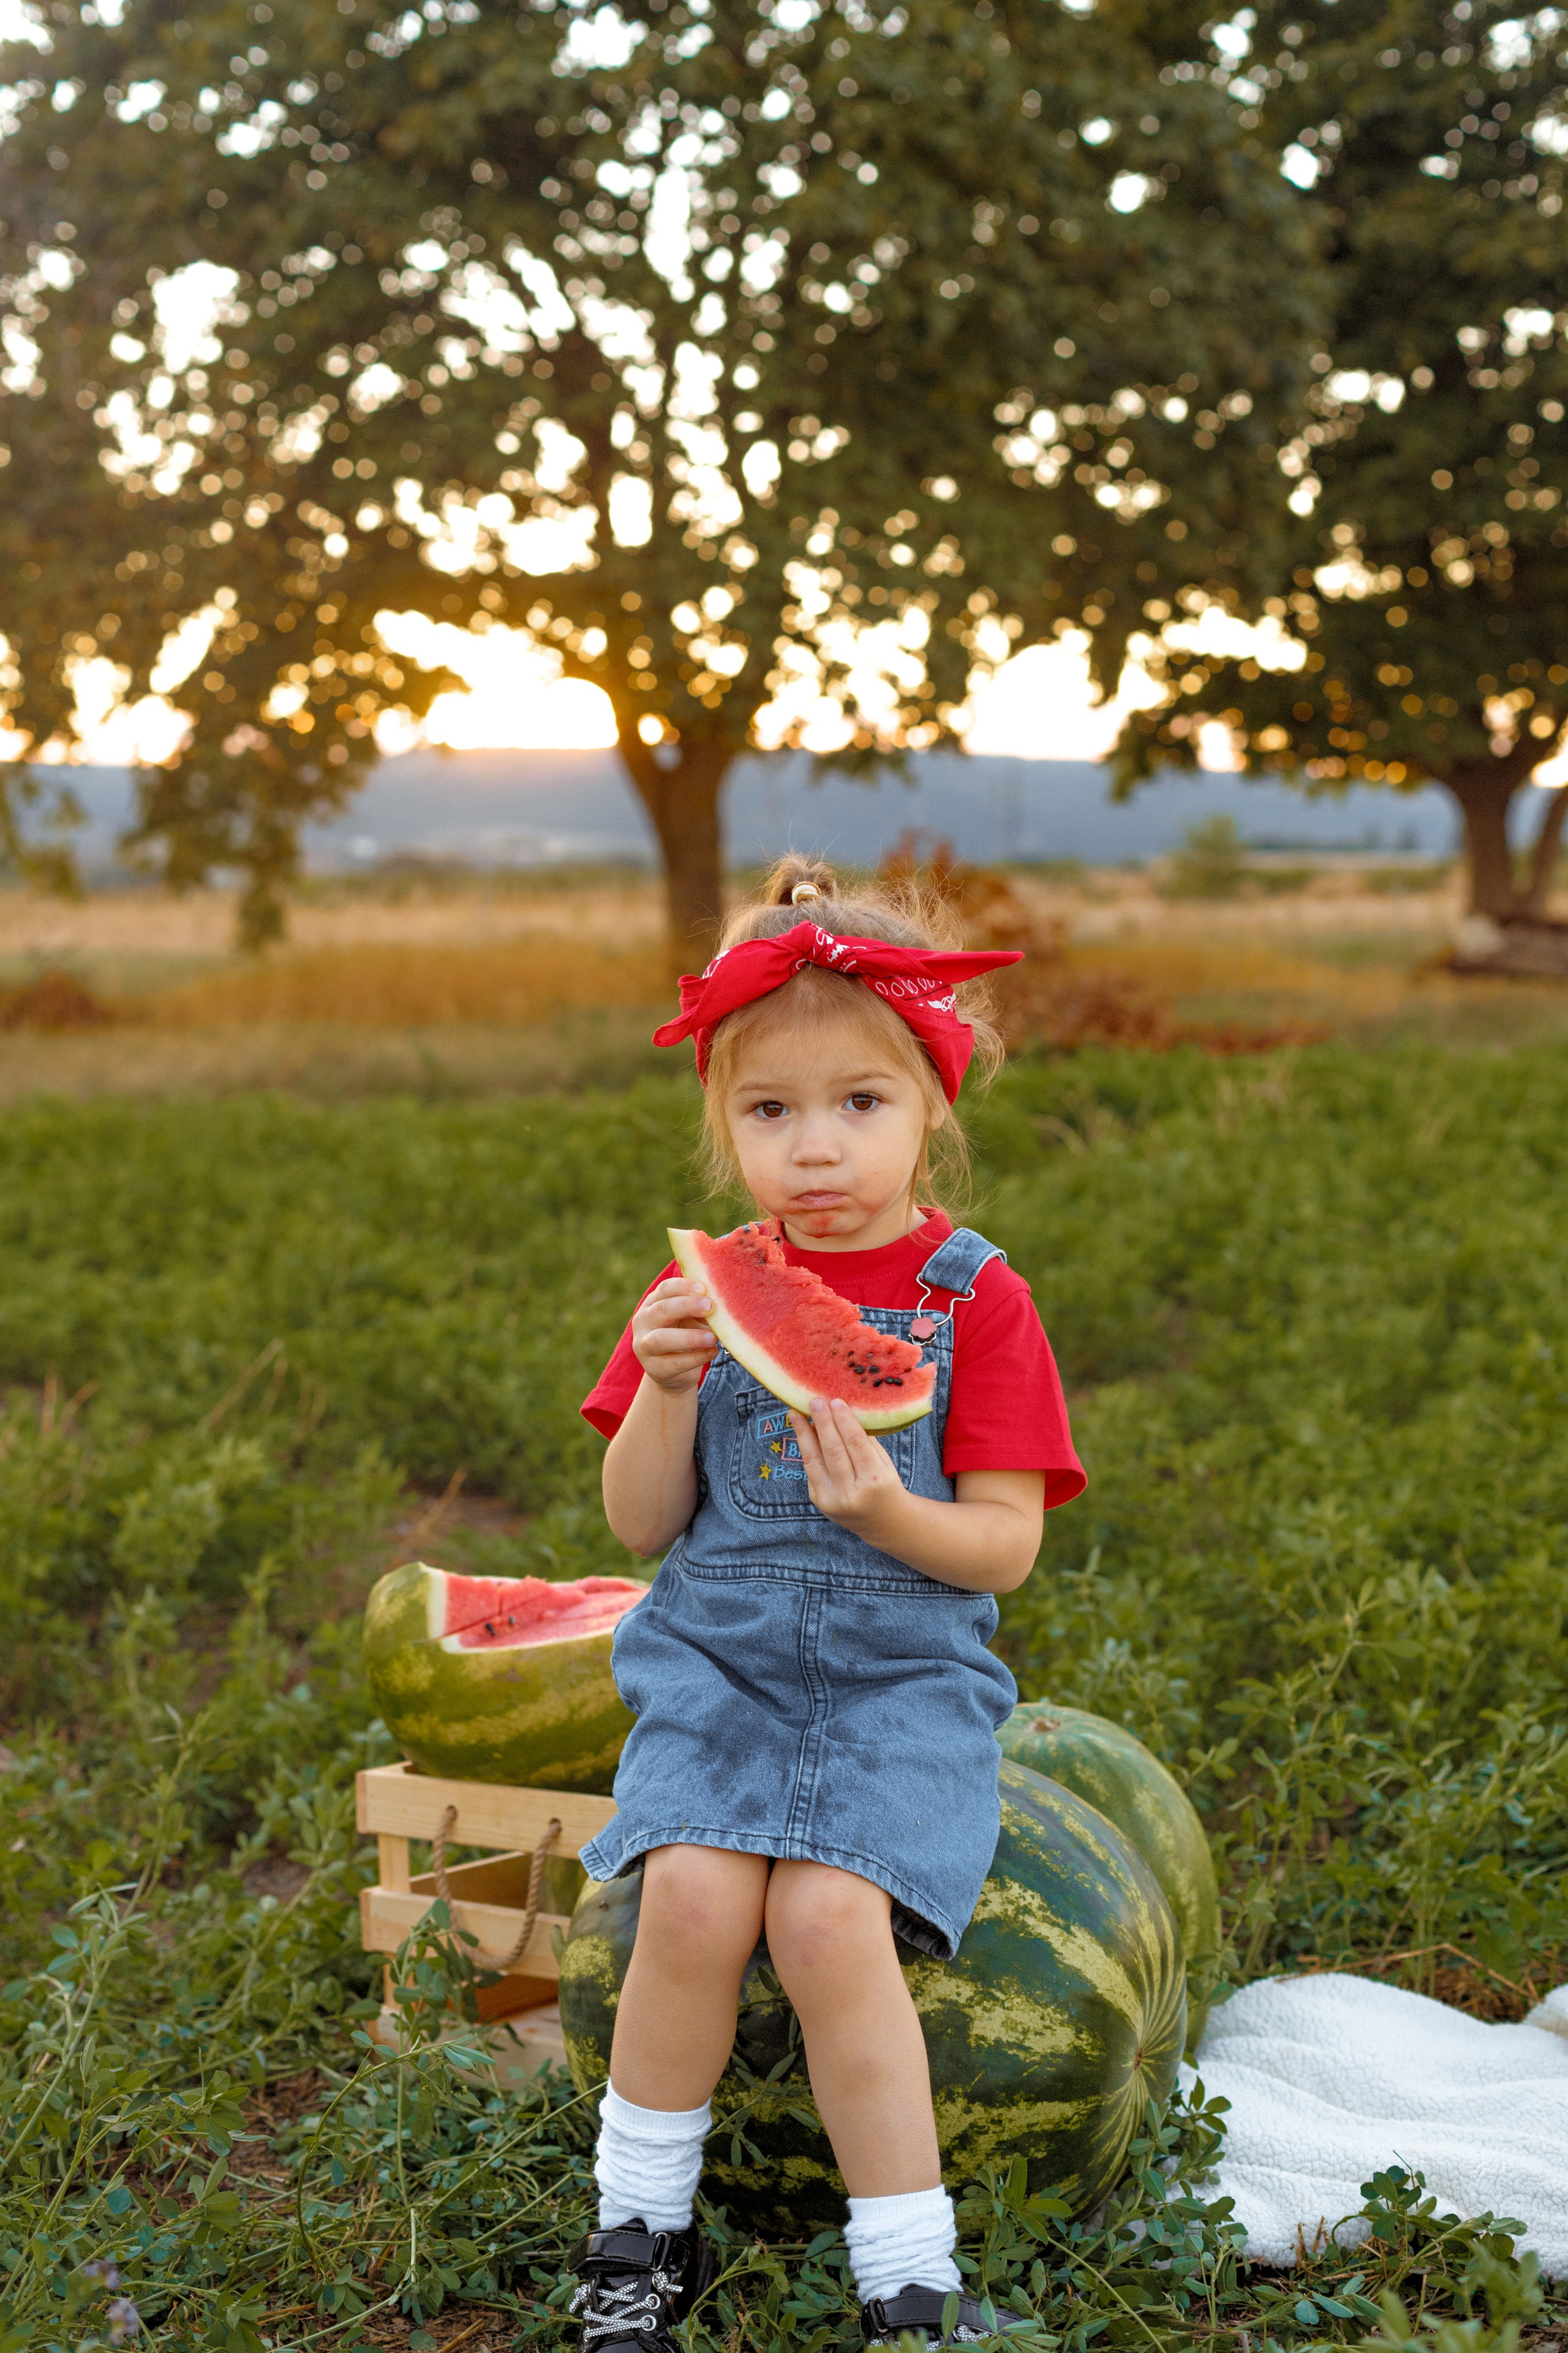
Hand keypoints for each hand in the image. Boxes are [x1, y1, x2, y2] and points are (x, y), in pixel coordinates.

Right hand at [631, 1277, 718, 1394]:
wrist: (674, 1371)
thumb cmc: (685, 1334)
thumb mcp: (691, 1318)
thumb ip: (701, 1309)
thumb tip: (722, 1303)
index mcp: (653, 1303)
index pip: (665, 1289)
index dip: (684, 1287)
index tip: (704, 1288)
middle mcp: (644, 1322)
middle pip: (662, 1309)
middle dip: (687, 1306)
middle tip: (710, 1306)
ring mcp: (645, 1346)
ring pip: (661, 1339)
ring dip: (690, 1337)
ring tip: (713, 1337)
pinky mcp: (655, 1369)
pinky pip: (675, 1363)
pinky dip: (697, 1357)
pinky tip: (712, 1352)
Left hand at [787, 1397, 906, 1539]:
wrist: (883, 1523)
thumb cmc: (885, 1485)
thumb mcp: (883, 1463)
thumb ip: (865, 1440)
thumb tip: (843, 1409)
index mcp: (874, 1481)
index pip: (856, 1445)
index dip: (844, 1421)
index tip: (836, 1400)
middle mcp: (851, 1493)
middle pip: (833, 1451)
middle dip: (822, 1423)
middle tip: (814, 1400)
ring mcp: (832, 1500)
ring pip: (815, 1460)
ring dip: (804, 1433)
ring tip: (796, 1413)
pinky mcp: (819, 1501)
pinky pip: (811, 1470)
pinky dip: (807, 1448)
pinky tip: (802, 1431)